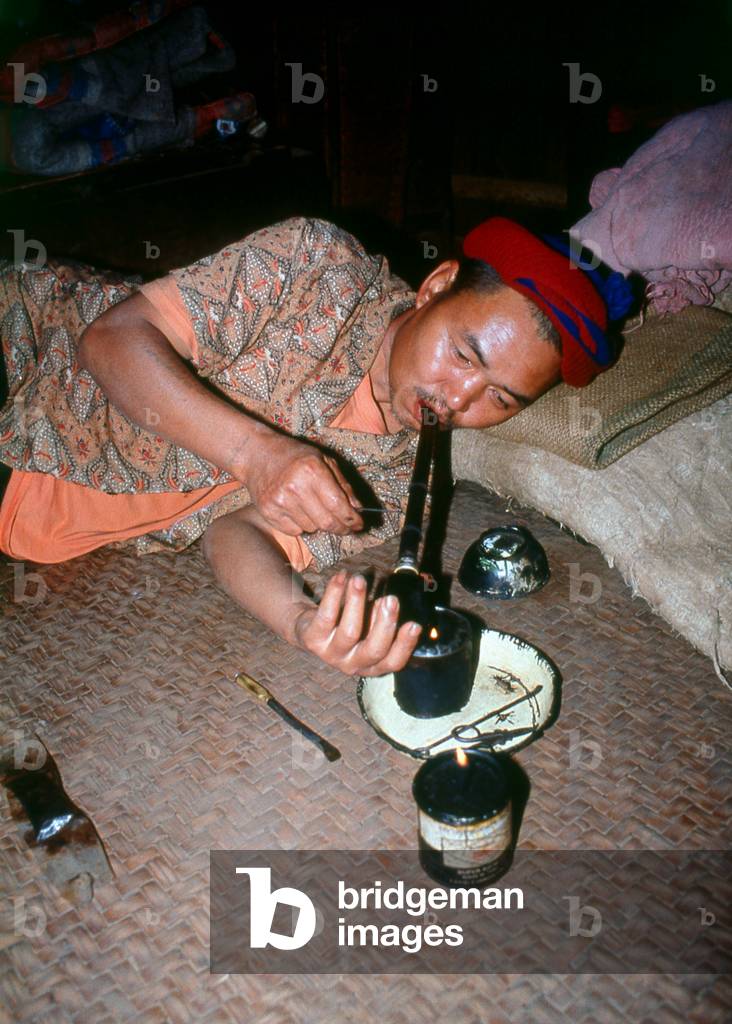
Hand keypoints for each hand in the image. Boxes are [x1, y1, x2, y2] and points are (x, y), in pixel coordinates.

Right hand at [242, 431, 363, 535]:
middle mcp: (295, 487)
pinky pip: (294, 531)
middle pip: (326, 522)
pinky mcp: (268, 512)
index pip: (338, 505)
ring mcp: (280, 501)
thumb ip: (343, 485)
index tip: (359, 524)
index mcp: (312, 470)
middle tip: (346, 528)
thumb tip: (358, 509)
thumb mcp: (324, 461)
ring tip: (313, 508)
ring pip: (311, 528)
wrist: (257, 454)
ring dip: (318, 524)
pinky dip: (301, 526)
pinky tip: (297, 510)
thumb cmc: (295, 455)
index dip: (352, 519)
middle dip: (341, 528)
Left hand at [293, 572, 421, 675]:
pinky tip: (342, 577)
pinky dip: (335, 593)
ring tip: (360, 580)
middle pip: (373, 650)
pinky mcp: (313, 641)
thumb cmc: (347, 625)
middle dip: (385, 624)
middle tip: (391, 599)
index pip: (393, 662)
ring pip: (350, 632)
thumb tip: (389, 602)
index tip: (414, 625)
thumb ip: (381, 618)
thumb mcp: (368, 625)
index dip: (405, 645)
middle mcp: (353, 665)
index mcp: (372, 664)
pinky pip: (326, 616)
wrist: (309, 629)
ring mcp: (331, 655)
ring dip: (357, 602)